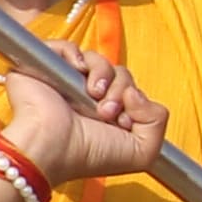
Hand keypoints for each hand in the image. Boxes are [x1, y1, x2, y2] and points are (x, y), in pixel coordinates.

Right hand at [0, 50, 167, 188]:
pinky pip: (67, 46)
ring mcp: (65, 81)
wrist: (51, 147)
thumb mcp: (142, 152)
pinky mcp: (44, 67)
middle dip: (120, 91)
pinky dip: (76, 54)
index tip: (122, 122)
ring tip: (92, 94)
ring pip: (98, 59)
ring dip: (103, 74)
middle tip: (106, 112)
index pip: (131, 91)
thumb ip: (157, 121)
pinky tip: (76, 70)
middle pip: (119, 74)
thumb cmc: (88, 155)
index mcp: (105, 115)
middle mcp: (85, 98)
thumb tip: (134, 93)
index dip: (134, 102)